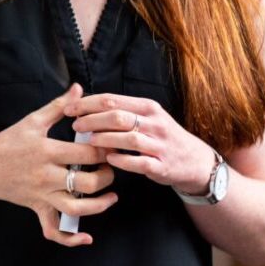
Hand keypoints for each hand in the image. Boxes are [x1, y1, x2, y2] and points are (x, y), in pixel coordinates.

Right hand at [0, 84, 117, 245]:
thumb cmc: (8, 141)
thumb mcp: (32, 121)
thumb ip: (59, 106)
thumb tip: (79, 89)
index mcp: (47, 151)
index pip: (86, 154)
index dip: (106, 150)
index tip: (114, 144)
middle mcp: (46, 176)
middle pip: (87, 183)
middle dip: (107, 176)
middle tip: (112, 167)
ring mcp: (42, 195)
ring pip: (77, 209)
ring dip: (100, 206)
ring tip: (111, 196)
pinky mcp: (37, 209)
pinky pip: (54, 231)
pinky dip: (71, 239)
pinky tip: (87, 237)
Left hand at [68, 93, 216, 193]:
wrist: (194, 161)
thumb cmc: (162, 136)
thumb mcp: (147, 117)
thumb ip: (122, 110)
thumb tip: (86, 105)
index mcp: (147, 107)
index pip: (112, 100)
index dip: (88, 103)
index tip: (69, 108)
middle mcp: (154, 123)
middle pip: (117, 116)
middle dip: (92, 120)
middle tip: (76, 125)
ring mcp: (159, 144)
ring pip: (128, 138)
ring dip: (104, 139)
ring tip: (88, 141)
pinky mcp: (162, 165)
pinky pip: (139, 162)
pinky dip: (122, 160)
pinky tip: (108, 159)